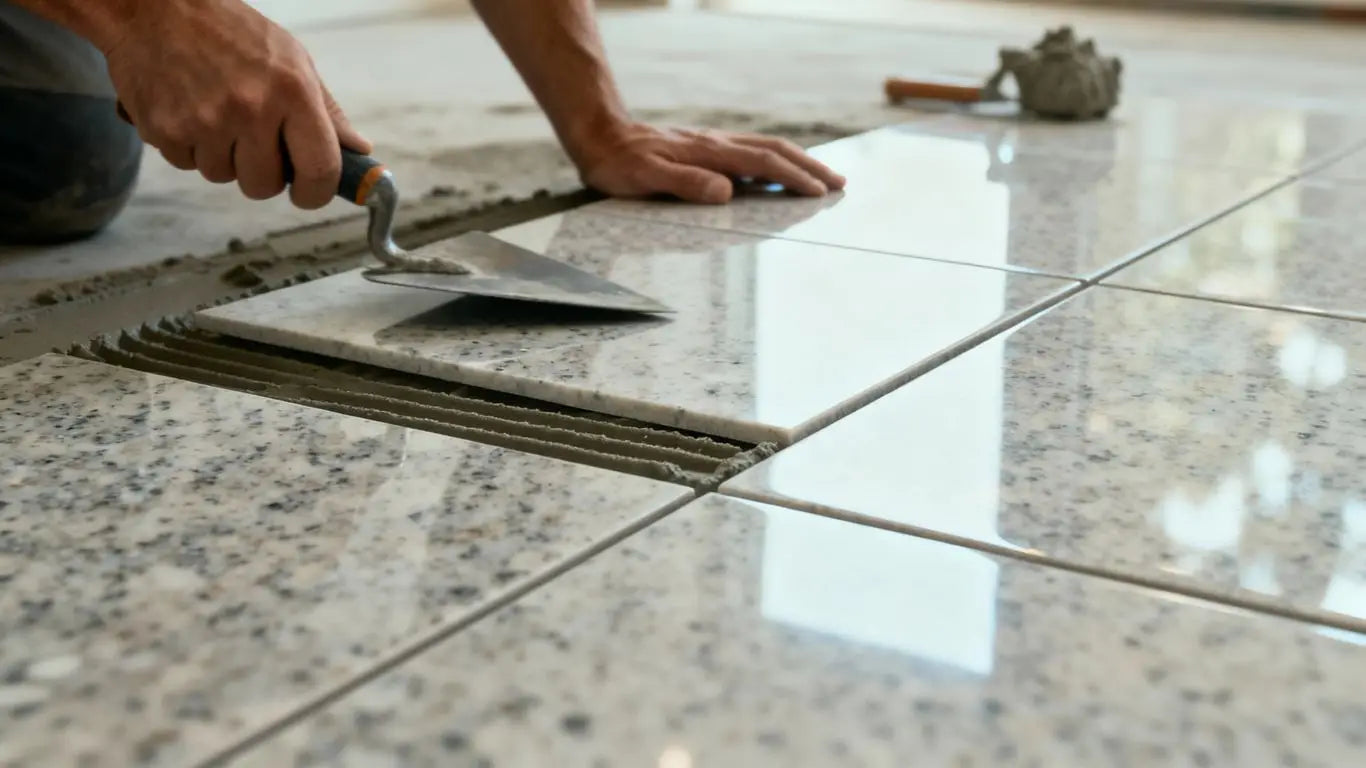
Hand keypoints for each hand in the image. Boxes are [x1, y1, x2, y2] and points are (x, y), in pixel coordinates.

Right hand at [100, 0, 370, 208]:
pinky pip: (187, 165)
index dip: (317, 192)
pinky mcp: (165, 129)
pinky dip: (189, 146)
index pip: (320, 169)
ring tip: (215, 113)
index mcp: (292, 91)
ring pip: (223, 177)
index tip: (308, 193)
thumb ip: (327, 110)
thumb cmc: (230, 31)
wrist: (153, 7)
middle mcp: (250, 109)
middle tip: (252, 140)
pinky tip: (188, 110)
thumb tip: (359, 150)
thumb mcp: (292, 59)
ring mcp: (205, 121)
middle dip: (262, 172)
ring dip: (222, 157)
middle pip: (265, 185)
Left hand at [573, 123, 845, 204]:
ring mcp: (712, 145)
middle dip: (809, 167)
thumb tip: (726, 192)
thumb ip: (685, 184)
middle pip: (774, 151)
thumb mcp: (645, 178)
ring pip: (766, 149)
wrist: (600, 137)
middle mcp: (716, 145)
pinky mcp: (705, 149)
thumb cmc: (619, 164)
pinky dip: (775, 161)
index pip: (762, 164)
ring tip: (822, 177)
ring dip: (798, 162)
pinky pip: (751, 152)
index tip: (820, 193)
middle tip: (839, 184)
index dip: (793, 178)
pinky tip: (779, 173)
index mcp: (708, 153)